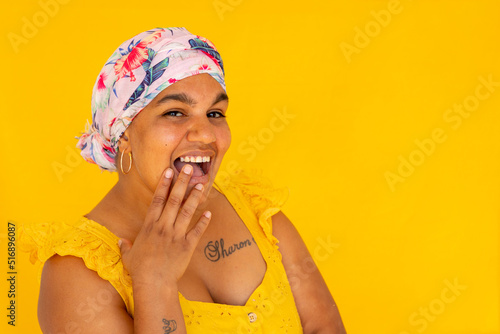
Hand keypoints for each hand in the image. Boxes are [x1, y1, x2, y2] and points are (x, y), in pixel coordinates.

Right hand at [119, 165, 210, 287]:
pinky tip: (209, 212)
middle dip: (182, 183)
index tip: (169, 171)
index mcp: (149, 226)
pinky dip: (203, 222)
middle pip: (174, 200)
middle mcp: (163, 227)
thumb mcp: (128, 256)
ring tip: (202, 184)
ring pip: (186, 212)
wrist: (153, 283)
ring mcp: (176, 235)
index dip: (164, 184)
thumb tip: (120, 242)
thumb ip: (125, 247)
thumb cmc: (140, 270)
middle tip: (189, 169)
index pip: (157, 200)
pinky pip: (197, 231)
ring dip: (194, 197)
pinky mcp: (187, 246)